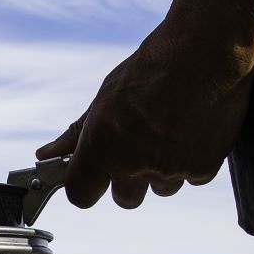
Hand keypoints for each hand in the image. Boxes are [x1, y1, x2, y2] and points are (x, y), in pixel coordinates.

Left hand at [36, 22, 253, 209]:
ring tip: (174, 131)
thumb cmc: (152, 69)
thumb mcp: (107, 97)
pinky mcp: (202, 170)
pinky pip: (193, 178)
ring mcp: (169, 170)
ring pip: (163, 189)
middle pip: (126, 200)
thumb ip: (79, 133)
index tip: (94, 180)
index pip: (81, 194)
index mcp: (101, 145)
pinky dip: (194, 160)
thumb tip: (47, 154)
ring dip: (166, 170)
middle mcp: (132, 163)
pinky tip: (195, 130)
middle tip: (141, 148)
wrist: (206, 54)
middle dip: (131, 181)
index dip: (87, 189)